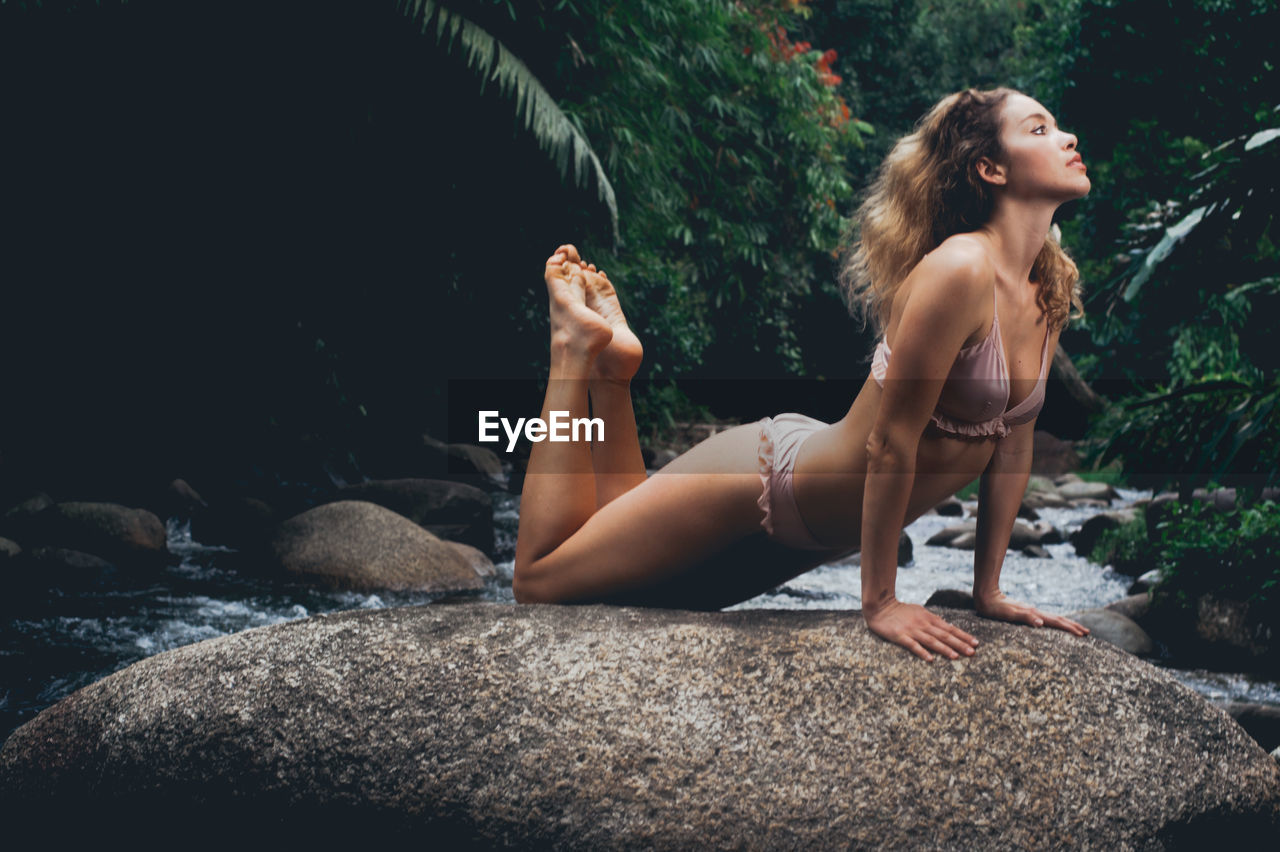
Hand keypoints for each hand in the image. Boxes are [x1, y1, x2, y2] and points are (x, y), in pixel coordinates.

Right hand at [864, 598, 979, 661]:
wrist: (880, 606)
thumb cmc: (900, 610)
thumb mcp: (919, 611)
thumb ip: (932, 619)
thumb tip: (946, 625)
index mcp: (929, 618)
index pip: (950, 628)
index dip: (963, 636)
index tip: (975, 643)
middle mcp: (923, 624)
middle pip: (944, 635)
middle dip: (960, 644)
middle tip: (972, 652)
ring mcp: (912, 630)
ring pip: (931, 641)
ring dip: (945, 649)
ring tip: (956, 656)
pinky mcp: (900, 636)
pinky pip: (913, 645)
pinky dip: (922, 652)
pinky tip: (930, 659)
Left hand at [974, 590, 1089, 636]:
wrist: (986, 597)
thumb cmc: (996, 608)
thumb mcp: (1009, 614)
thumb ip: (1025, 617)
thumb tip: (1041, 623)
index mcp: (1034, 614)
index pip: (1056, 622)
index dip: (1069, 628)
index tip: (1082, 634)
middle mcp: (1035, 612)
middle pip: (1058, 619)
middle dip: (1073, 626)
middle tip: (1087, 633)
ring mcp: (1032, 612)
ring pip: (1053, 618)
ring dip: (1066, 624)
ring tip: (1077, 629)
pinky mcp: (1027, 613)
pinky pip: (1045, 619)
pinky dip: (1055, 623)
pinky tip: (1055, 625)